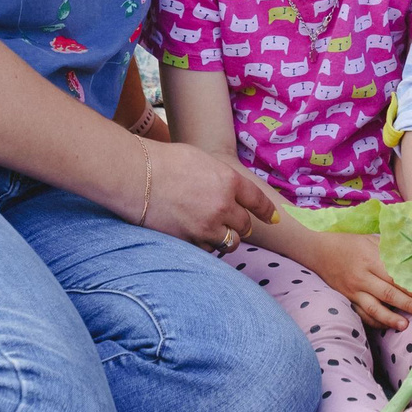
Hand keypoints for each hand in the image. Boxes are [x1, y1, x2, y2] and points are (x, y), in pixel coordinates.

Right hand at [134, 139, 281, 249]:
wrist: (136, 176)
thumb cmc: (165, 161)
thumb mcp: (202, 160)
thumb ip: (220, 178)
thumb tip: (229, 189)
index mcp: (228, 181)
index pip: (258, 201)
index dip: (268, 212)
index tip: (274, 220)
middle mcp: (222, 206)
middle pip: (244, 226)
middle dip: (241, 226)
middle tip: (233, 224)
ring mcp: (206, 226)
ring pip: (230, 243)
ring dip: (225, 239)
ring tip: (214, 233)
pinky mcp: (189, 241)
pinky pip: (207, 251)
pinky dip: (205, 246)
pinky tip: (196, 237)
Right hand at [306, 231, 411, 329]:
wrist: (319, 251)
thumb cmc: (350, 243)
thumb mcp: (370, 239)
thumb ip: (391, 248)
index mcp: (370, 259)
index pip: (393, 276)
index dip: (409, 286)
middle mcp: (361, 276)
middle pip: (386, 293)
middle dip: (406, 304)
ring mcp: (353, 290)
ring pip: (373, 308)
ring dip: (390, 318)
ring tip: (405, 326)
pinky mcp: (347, 299)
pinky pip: (361, 314)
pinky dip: (374, 322)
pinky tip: (387, 326)